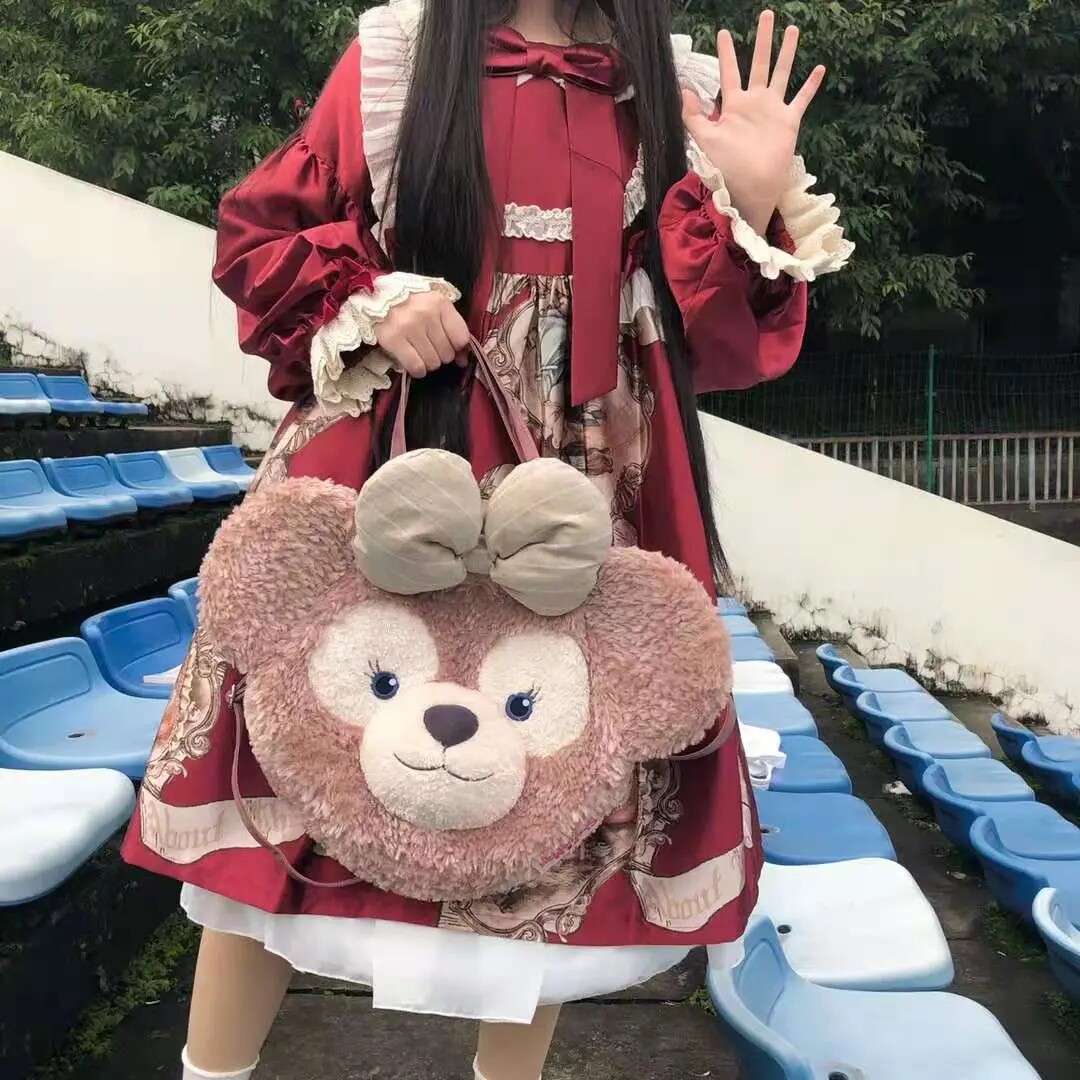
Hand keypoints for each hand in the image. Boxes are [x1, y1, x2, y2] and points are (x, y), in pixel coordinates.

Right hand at [374, 290, 470, 378]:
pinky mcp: (394, 339)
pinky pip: (416, 366)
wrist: (376, 297)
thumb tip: (463, 360)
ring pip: (433, 362)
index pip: (461, 338)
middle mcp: (426, 314)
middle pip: (447, 353)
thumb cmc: (410, 304)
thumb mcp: (434, 308)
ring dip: (428, 363)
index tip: (450, 347)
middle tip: (429, 347)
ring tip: (419, 352)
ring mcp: (409, 326)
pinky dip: (418, 370)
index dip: (458, 348)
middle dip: (440, 355)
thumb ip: (452, 329)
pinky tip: (415, 363)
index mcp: (440, 303)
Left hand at [682, 9, 824, 234]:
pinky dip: (810, 85)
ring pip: (781, 73)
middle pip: (759, 62)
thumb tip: (683, 90)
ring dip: (787, 52)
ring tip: (792, 29)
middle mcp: (754, 102)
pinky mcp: (789, 121)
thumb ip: (693, 116)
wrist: (750, 188)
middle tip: (766, 14)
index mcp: (734, 105)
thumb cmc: (726, 167)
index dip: (726, 52)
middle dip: (762, 39)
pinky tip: (819, 68)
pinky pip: (802, 99)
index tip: (723, 32)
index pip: (729, 71)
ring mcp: (773, 110)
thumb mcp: (705, 140)